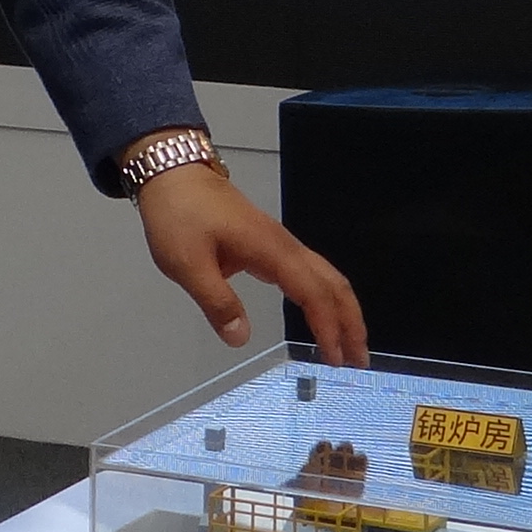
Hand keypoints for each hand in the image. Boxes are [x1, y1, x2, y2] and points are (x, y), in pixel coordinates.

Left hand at [136, 161, 369, 362]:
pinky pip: (309, 273)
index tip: (334, 359)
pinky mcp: (269, 244)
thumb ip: (216, 302)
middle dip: (351, 321)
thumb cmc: (178, 214)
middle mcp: (284, 247)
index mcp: (270, 251)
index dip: (327, 327)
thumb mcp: (187, 264)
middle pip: (333, 284)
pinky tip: (319, 313)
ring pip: (325, 277)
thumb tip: (241, 338)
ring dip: (342, 309)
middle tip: (359, 359)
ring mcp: (279, 244)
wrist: (172, 173)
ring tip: (349, 343)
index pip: (312, 293)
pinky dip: (323, 297)